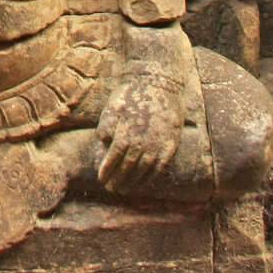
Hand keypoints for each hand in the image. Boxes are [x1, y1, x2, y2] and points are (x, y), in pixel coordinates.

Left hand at [96, 69, 185, 193]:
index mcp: (125, 134)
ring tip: (126, 189)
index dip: (107, 171)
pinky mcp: (170, 145)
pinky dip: (152, 177)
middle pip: (128, 169)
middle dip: (119, 180)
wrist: (158, 83)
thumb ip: (106, 128)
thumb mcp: (112, 108)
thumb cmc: (131, 94)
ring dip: (134, 183)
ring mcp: (157, 146)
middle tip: (113, 189)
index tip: (101, 180)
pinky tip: (145, 181)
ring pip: (144, 171)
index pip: (113, 160)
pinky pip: (160, 167)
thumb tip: (102, 147)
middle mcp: (142, 144)